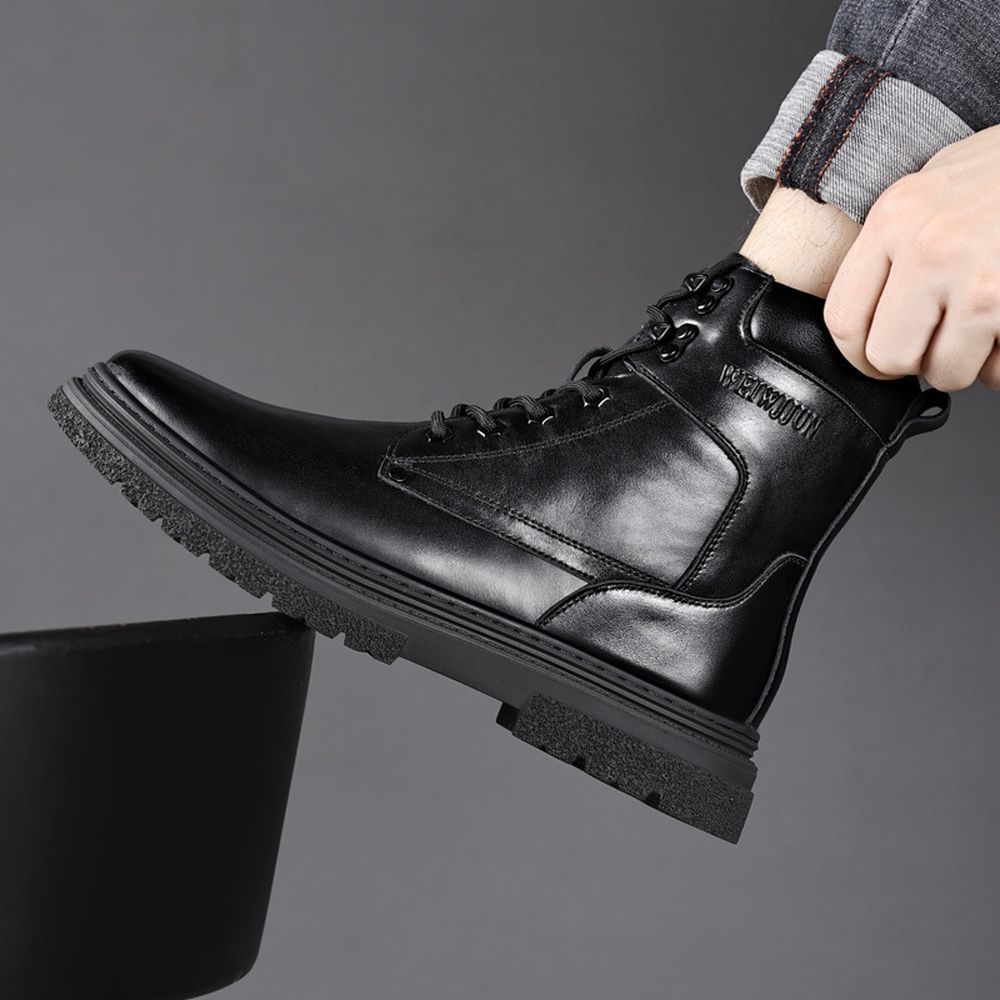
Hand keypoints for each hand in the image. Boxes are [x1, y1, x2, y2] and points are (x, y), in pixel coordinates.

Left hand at [824, 125, 999, 391]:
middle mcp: (932, 248)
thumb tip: (866, 303)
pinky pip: (999, 371)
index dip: (859, 352)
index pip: (843, 319)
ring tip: (982, 325)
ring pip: (945, 372)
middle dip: (913, 361)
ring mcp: (982, 280)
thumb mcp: (934, 185)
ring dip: (965, 362)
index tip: (875, 356)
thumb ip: (894, 241)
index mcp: (896, 217)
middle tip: (935, 340)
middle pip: (889, 357)